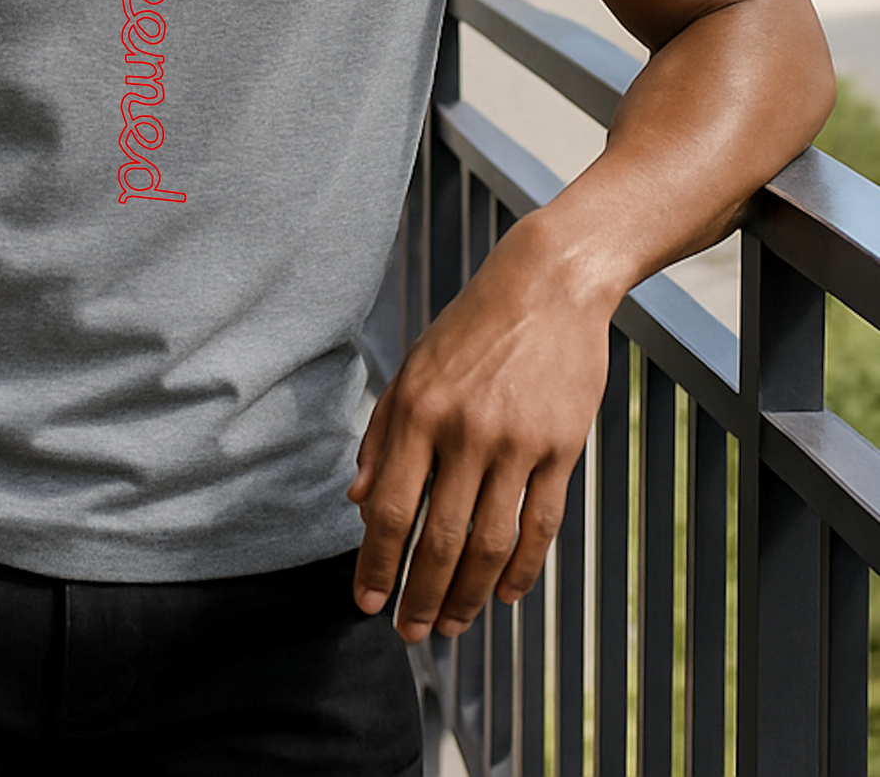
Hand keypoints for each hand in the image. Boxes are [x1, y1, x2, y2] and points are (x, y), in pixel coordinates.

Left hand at [348, 213, 610, 640]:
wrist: (547, 286)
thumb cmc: (471, 327)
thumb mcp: (411, 367)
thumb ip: (382, 435)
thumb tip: (357, 501)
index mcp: (419, 410)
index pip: (391, 508)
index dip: (375, 563)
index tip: (366, 601)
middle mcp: (465, 432)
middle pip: (439, 539)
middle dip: (420, 596)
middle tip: (410, 632)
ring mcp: (518, 443)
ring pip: (489, 543)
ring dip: (468, 596)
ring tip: (453, 624)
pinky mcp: (562, 448)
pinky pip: (540, 525)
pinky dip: (521, 568)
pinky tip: (503, 593)